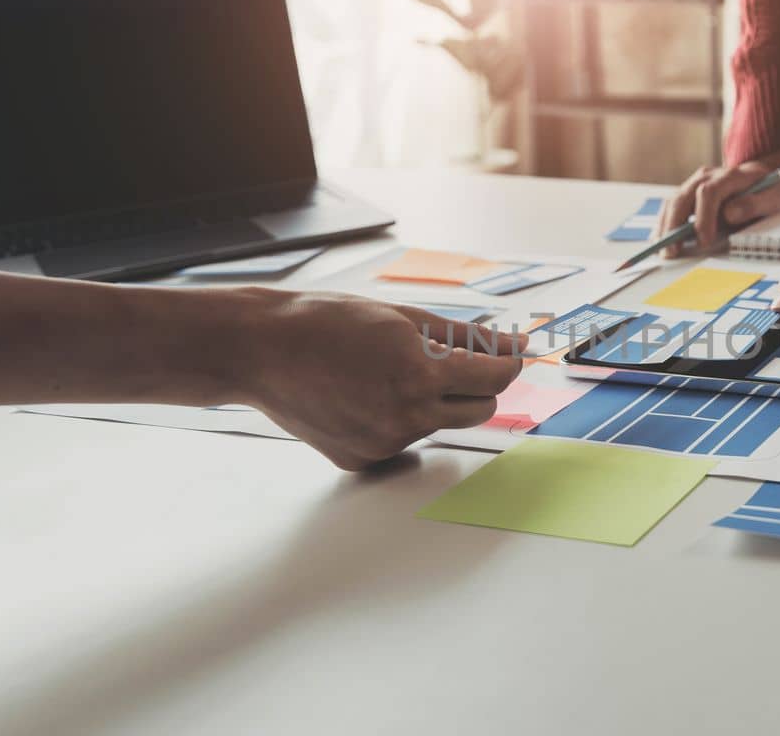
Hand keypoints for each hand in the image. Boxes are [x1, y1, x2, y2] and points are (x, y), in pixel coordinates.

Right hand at [236, 290, 524, 469]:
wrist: (263, 350)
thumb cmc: (328, 322)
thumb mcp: (403, 317)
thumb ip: (467, 336)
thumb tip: (516, 345)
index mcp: (421, 374)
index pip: (494, 380)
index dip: (507, 365)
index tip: (506, 356)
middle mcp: (407, 416)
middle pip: (479, 411)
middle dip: (476, 387)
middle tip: (451, 362)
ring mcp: (385, 444)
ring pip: (438, 425)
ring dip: (430, 402)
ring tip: (386, 374)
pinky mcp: (365, 460)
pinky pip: (403, 442)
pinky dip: (395, 419)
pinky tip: (361, 397)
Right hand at [659, 147, 779, 257]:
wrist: (762, 173)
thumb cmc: (767, 189)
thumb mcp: (771, 197)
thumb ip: (753, 204)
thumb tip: (729, 214)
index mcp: (729, 176)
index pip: (708, 193)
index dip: (703, 218)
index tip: (704, 241)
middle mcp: (706, 176)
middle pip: (682, 198)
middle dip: (674, 226)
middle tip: (672, 251)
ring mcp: (694, 183)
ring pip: (672, 202)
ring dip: (664, 227)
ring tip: (662, 250)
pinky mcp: (688, 193)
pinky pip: (670, 207)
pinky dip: (663, 224)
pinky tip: (660, 240)